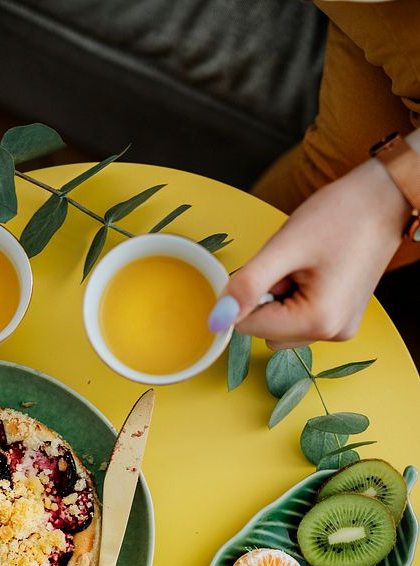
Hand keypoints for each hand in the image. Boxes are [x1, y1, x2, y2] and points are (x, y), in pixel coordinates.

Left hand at [207, 151, 412, 348]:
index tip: (272, 266)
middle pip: (264, 330)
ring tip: (305, 267)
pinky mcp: (340, 319)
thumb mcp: (284, 247)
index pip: (247, 326)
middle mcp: (332, 333)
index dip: (247, 294)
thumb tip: (215, 321)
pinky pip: (299, 319)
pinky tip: (315, 273)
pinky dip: (296, 298)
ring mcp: (339, 329)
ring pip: (280, 327)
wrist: (384, 198)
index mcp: (318, 321)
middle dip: (266, 297)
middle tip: (292, 264)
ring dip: (280, 298)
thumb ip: (246, 286)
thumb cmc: (340, 215)